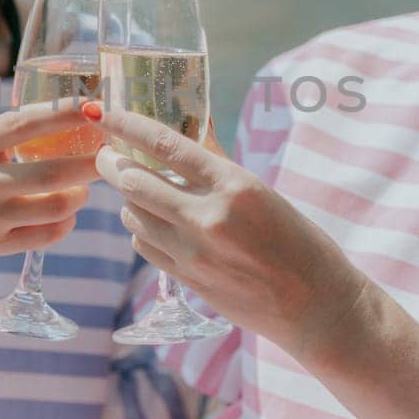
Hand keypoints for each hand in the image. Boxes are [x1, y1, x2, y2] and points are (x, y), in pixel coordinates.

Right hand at [0, 102, 102, 284]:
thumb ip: (1, 138)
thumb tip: (57, 119)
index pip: (25, 124)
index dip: (65, 114)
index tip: (94, 107)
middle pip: (52, 173)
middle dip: (89, 164)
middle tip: (109, 155)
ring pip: (54, 208)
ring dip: (79, 196)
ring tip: (83, 188)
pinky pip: (44, 236)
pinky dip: (64, 223)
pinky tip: (66, 214)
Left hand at [83, 102, 369, 359]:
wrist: (314, 306)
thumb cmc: (298, 241)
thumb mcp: (262, 191)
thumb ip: (219, 162)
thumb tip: (191, 126)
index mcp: (234, 186)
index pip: (165, 145)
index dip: (127, 125)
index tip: (103, 112)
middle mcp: (208, 218)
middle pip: (134, 182)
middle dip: (112, 163)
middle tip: (107, 154)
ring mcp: (193, 253)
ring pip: (132, 214)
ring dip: (127, 198)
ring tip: (135, 188)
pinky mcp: (186, 280)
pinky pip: (144, 244)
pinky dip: (140, 227)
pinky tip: (152, 221)